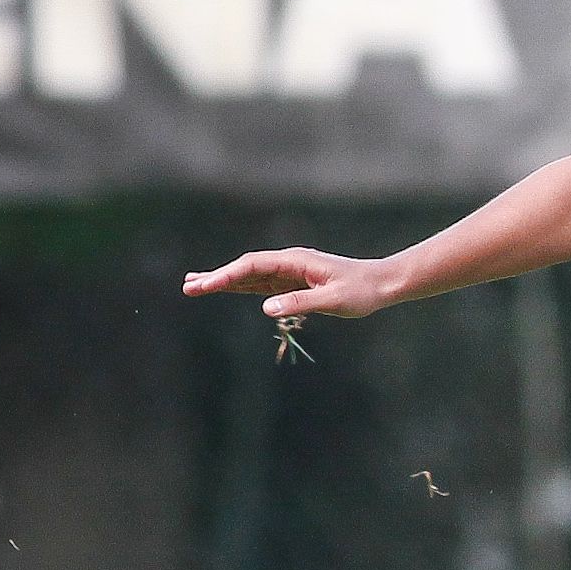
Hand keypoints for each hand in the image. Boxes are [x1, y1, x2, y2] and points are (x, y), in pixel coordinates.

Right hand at [182, 248, 396, 318]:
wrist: (383, 284)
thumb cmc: (362, 291)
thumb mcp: (333, 300)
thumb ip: (300, 303)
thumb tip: (266, 308)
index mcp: (296, 261)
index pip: (254, 265)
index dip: (228, 275)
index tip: (207, 285)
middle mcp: (290, 263)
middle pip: (246, 268)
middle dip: (217, 277)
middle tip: (188, 287)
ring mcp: (290, 272)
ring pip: (250, 276)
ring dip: (223, 281)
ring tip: (193, 285)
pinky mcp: (294, 283)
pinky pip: (261, 284)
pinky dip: (240, 286)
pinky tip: (225, 288)